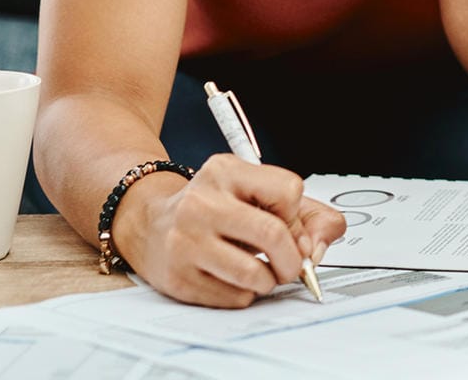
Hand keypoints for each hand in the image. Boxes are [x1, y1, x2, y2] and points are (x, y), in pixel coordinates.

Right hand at [114, 154, 346, 307]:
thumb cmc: (212, 207)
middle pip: (274, 235)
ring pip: (255, 274)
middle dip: (293, 259)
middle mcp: (202, 203)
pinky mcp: (178, 277)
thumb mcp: (254, 191)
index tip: (288, 224)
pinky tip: (232, 277)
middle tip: (291, 264)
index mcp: (225, 171)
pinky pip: (235, 297)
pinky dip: (246, 293)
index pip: (288, 191)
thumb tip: (318, 246)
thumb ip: (306, 213)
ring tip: (261, 271)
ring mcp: (186, 242)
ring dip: (269, 280)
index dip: (297, 215)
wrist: (149, 223)